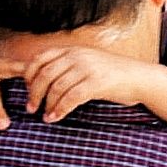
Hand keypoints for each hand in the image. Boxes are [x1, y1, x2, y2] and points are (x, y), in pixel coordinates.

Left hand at [24, 47, 149, 121]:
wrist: (139, 77)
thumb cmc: (111, 74)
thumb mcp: (87, 63)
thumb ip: (67, 67)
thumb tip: (41, 79)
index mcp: (73, 50)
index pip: (40, 58)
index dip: (29, 76)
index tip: (28, 90)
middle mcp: (78, 55)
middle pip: (45, 74)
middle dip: (34, 93)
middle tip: (31, 107)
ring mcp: (88, 68)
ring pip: (56, 87)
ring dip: (47, 104)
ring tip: (45, 116)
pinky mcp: (97, 82)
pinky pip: (71, 97)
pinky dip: (60, 109)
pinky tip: (56, 117)